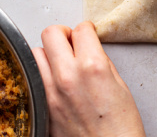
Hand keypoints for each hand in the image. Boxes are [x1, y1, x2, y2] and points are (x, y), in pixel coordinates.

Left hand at [32, 21, 145, 136]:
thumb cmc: (121, 129)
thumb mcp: (120, 87)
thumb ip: (102, 63)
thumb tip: (90, 49)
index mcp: (92, 67)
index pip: (81, 29)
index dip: (87, 30)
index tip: (88, 33)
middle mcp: (68, 76)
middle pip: (51, 33)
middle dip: (63, 33)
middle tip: (71, 41)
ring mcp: (51, 92)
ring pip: (36, 53)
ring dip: (49, 53)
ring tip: (61, 61)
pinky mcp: (43, 106)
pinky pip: (34, 78)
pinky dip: (43, 74)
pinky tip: (56, 81)